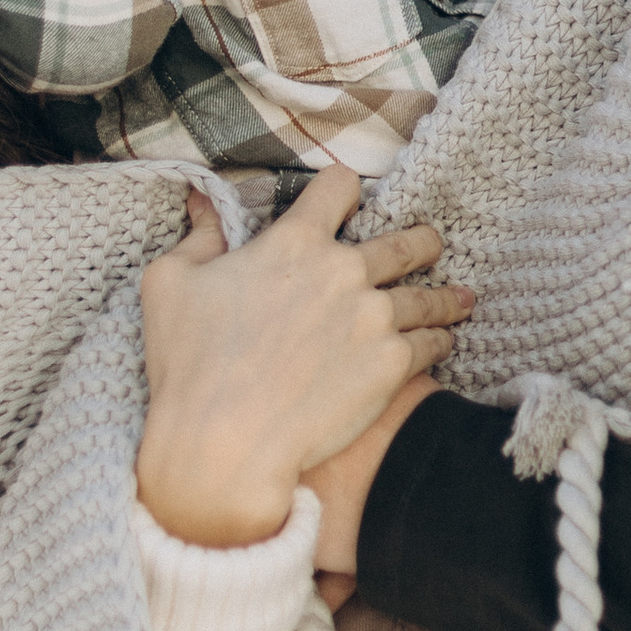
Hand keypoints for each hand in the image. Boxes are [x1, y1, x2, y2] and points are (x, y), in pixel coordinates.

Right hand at [136, 166, 470, 547]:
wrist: (225, 443)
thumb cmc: (188, 365)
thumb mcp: (170, 284)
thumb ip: (197, 236)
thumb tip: (199, 201)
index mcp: (294, 243)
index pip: (338, 187)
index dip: (343, 190)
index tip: (348, 200)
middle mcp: (344, 271)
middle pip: (406, 240)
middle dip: (422, 241)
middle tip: (430, 246)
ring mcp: (374, 318)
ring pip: (429, 294)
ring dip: (445, 295)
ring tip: (460, 298)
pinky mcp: (392, 365)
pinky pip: (433, 342)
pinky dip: (441, 339)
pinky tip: (444, 341)